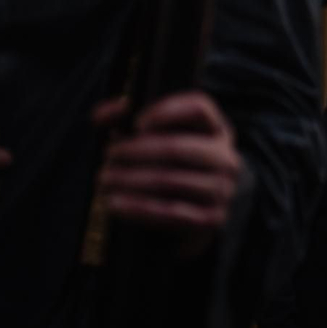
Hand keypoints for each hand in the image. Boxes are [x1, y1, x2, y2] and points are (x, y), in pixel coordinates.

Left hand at [95, 91, 242, 259]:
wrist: (195, 216)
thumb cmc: (169, 168)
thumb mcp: (157, 138)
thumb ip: (126, 119)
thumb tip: (100, 116)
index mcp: (216, 130)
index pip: (199, 108)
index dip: (165, 112)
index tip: (135, 123)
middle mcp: (226, 158)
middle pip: (177, 147)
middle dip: (135, 151)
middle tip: (109, 155)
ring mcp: (221, 190)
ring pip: (168, 181)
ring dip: (129, 180)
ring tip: (104, 179)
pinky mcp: (211, 219)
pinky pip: (169, 212)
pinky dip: (137, 208)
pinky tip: (115, 204)